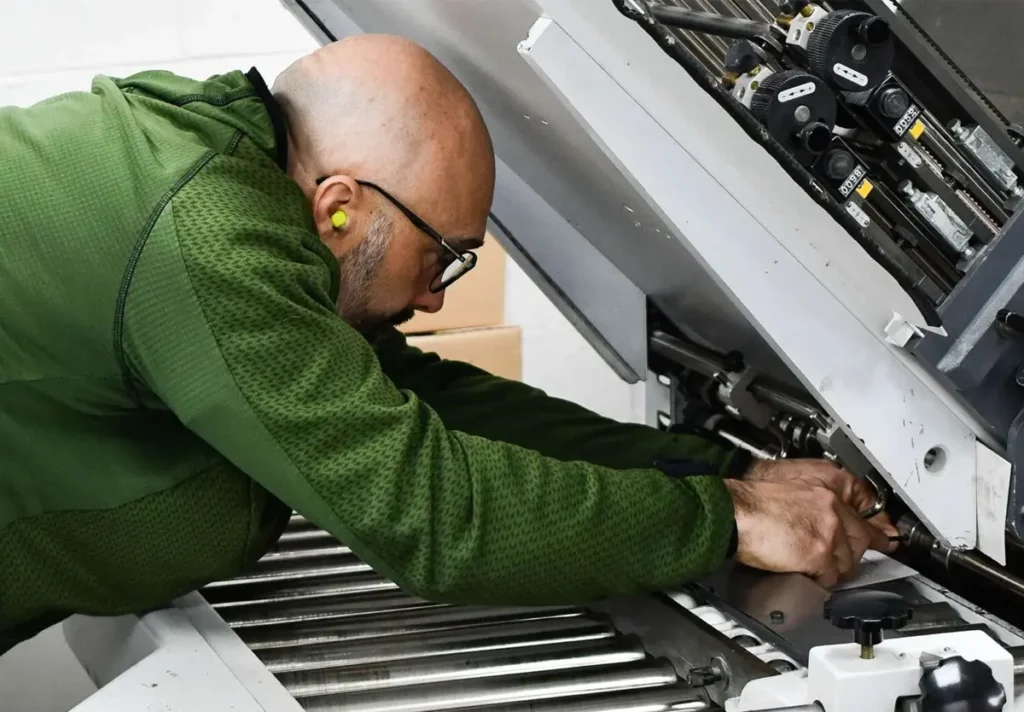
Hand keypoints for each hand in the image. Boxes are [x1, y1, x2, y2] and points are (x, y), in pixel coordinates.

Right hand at [723, 465, 892, 587]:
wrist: (734, 512)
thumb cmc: (751, 500)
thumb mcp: (790, 482)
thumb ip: (817, 497)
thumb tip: (831, 517)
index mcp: (827, 483)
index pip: (867, 504)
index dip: (877, 524)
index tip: (885, 535)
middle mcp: (833, 504)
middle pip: (862, 538)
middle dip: (853, 552)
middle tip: (841, 558)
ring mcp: (830, 529)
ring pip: (848, 560)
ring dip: (832, 567)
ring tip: (812, 565)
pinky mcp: (820, 553)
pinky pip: (831, 577)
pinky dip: (819, 580)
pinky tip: (805, 572)